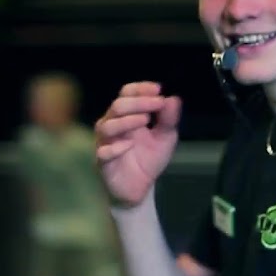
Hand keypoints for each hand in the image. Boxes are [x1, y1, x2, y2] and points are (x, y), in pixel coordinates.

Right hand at [94, 81, 182, 208]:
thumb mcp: (165, 137)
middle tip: (157, 103)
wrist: (140, 186)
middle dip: (138, 102)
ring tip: (145, 121)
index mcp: (126, 115)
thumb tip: (173, 99)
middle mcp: (112, 124)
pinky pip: (103, 152)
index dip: (140, 88)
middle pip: (117, 105)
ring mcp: (105, 143)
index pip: (127, 93)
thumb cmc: (149, 157)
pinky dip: (115, 147)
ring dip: (127, 120)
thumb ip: (168, 119)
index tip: (158, 89)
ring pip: (107, 126)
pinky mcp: (103, 162)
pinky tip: (129, 145)